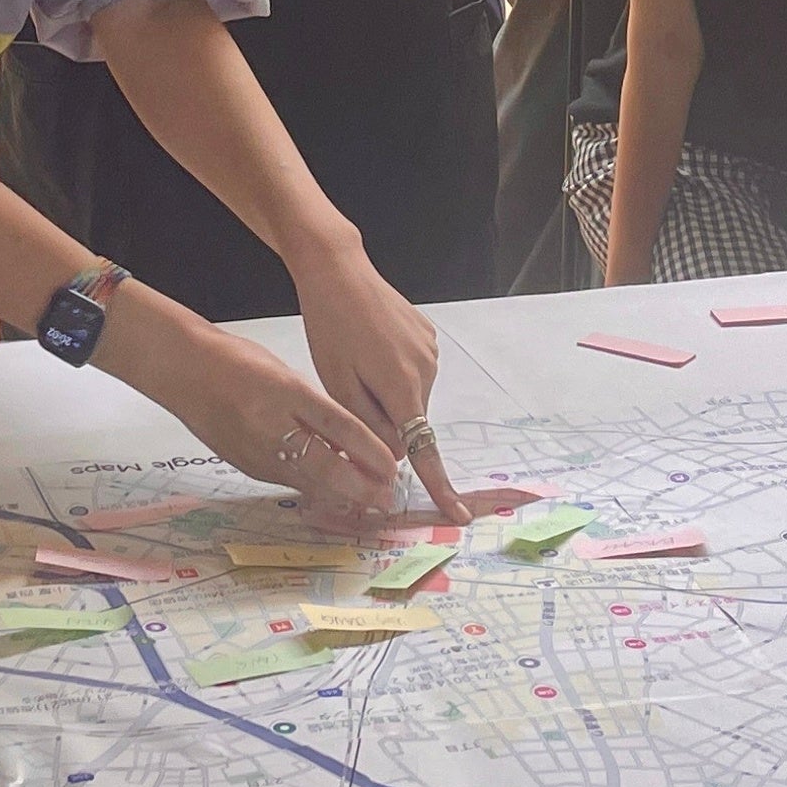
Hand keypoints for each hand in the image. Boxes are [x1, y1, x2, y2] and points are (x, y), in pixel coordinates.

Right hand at [152, 324, 404, 535]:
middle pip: (326, 466)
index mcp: (286, 392)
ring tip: (368, 504)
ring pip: (309, 482)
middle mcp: (272, 424)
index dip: (369, 451)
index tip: (392, 467)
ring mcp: (256, 450)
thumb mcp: (285, 374)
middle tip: (387, 498)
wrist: (183, 370)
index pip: (338, 427)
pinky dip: (315, 490)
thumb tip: (351, 442)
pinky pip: (288, 482)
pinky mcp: (246, 466)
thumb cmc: (237, 362)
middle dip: (361, 488)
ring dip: (342, 496)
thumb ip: (316, 407)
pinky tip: (333, 496)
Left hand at [291, 246, 465, 526]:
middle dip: (384, 418)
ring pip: (410, 395)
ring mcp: (430, 350)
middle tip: (349, 384)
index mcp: (402, 386)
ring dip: (387, 392)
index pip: (424, 448)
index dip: (439, 484)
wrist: (338, 271)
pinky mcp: (427, 335)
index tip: (457, 515)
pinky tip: (371, 344)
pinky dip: (394, 370)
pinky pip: (413, 370)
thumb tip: (395, 456)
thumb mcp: (337, 384)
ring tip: (357, 358)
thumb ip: (368, 426)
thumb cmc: (329, 328)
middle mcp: (426, 370)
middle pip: (409, 419)